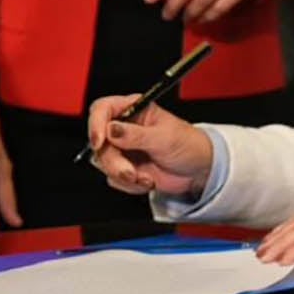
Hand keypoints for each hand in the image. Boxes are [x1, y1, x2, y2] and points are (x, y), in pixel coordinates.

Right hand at [85, 95, 214, 196]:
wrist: (198, 170)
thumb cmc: (188, 144)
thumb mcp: (164, 138)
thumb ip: (136, 135)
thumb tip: (111, 129)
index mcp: (133, 109)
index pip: (102, 109)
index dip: (96, 124)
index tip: (100, 142)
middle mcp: (124, 128)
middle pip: (98, 142)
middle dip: (114, 161)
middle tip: (130, 171)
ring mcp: (122, 149)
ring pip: (102, 162)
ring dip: (123, 175)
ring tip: (146, 177)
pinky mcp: (124, 167)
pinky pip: (113, 178)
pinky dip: (129, 185)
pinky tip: (147, 180)